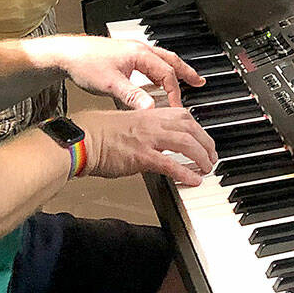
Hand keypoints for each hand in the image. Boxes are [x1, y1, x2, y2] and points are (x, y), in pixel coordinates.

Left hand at [40, 35, 204, 109]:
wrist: (66, 54)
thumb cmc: (85, 64)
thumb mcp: (110, 84)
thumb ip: (132, 96)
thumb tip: (150, 108)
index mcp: (139, 54)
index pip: (166, 74)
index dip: (174, 93)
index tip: (177, 110)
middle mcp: (139, 50)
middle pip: (170, 61)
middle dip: (186, 72)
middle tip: (200, 82)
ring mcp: (132, 52)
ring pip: (161, 60)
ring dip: (174, 70)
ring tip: (185, 79)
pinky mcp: (124, 56)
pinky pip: (150, 63)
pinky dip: (159, 71)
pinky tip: (156, 81)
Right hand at [74, 106, 217, 186]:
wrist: (81, 140)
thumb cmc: (97, 133)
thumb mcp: (127, 123)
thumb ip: (146, 128)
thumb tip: (158, 140)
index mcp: (149, 113)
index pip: (184, 115)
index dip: (198, 127)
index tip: (204, 138)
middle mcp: (152, 123)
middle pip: (191, 127)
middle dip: (206, 142)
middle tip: (212, 156)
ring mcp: (148, 139)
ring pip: (186, 143)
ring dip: (201, 156)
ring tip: (207, 168)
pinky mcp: (141, 157)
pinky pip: (170, 164)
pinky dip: (185, 172)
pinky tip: (193, 180)